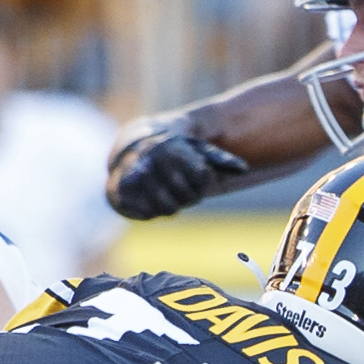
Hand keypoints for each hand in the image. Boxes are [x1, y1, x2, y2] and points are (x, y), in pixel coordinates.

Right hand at [105, 126, 249, 219]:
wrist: (134, 148)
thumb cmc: (175, 152)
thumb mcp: (198, 149)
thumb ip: (221, 159)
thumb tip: (245, 169)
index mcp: (172, 149)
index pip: (202, 178)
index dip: (202, 184)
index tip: (197, 177)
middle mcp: (150, 160)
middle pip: (186, 197)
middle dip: (189, 197)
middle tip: (182, 189)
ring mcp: (132, 176)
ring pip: (167, 209)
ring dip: (172, 207)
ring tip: (168, 195)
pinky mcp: (118, 192)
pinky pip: (147, 215)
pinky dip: (153, 212)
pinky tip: (151, 199)